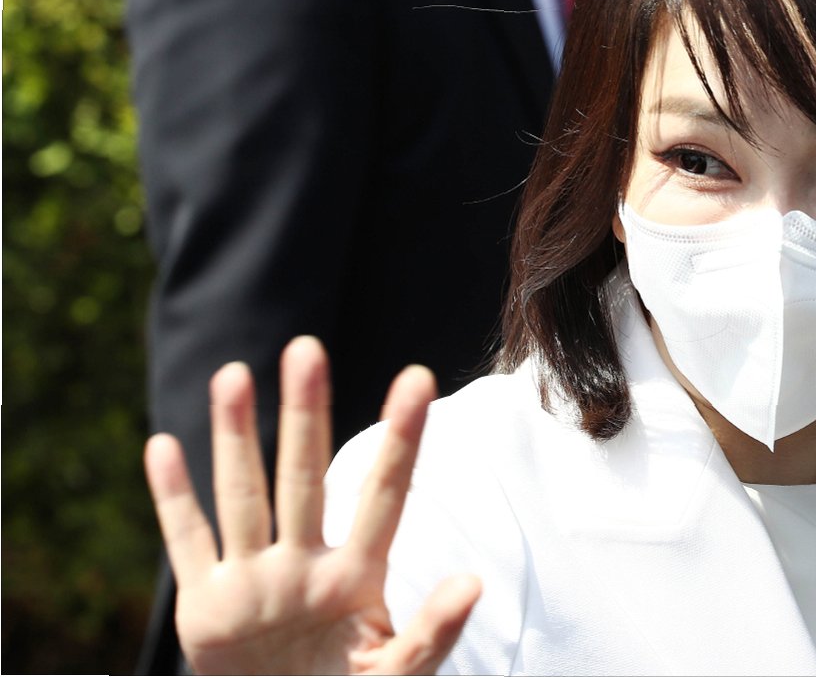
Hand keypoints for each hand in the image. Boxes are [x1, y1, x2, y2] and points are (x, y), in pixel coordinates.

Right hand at [144, 336, 480, 674]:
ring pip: (243, 495)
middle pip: (303, 477)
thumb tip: (473, 582)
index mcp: (357, 579)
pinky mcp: (206, 608)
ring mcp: (254, 582)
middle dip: (305, 414)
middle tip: (306, 348)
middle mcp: (304, 566)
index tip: (418, 378)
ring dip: (235, 437)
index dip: (400, 439)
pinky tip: (164, 446)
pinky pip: (188, 543)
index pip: (384, 496)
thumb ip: (431, 635)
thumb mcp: (397, 676)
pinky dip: (174, 499)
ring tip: (233, 373)